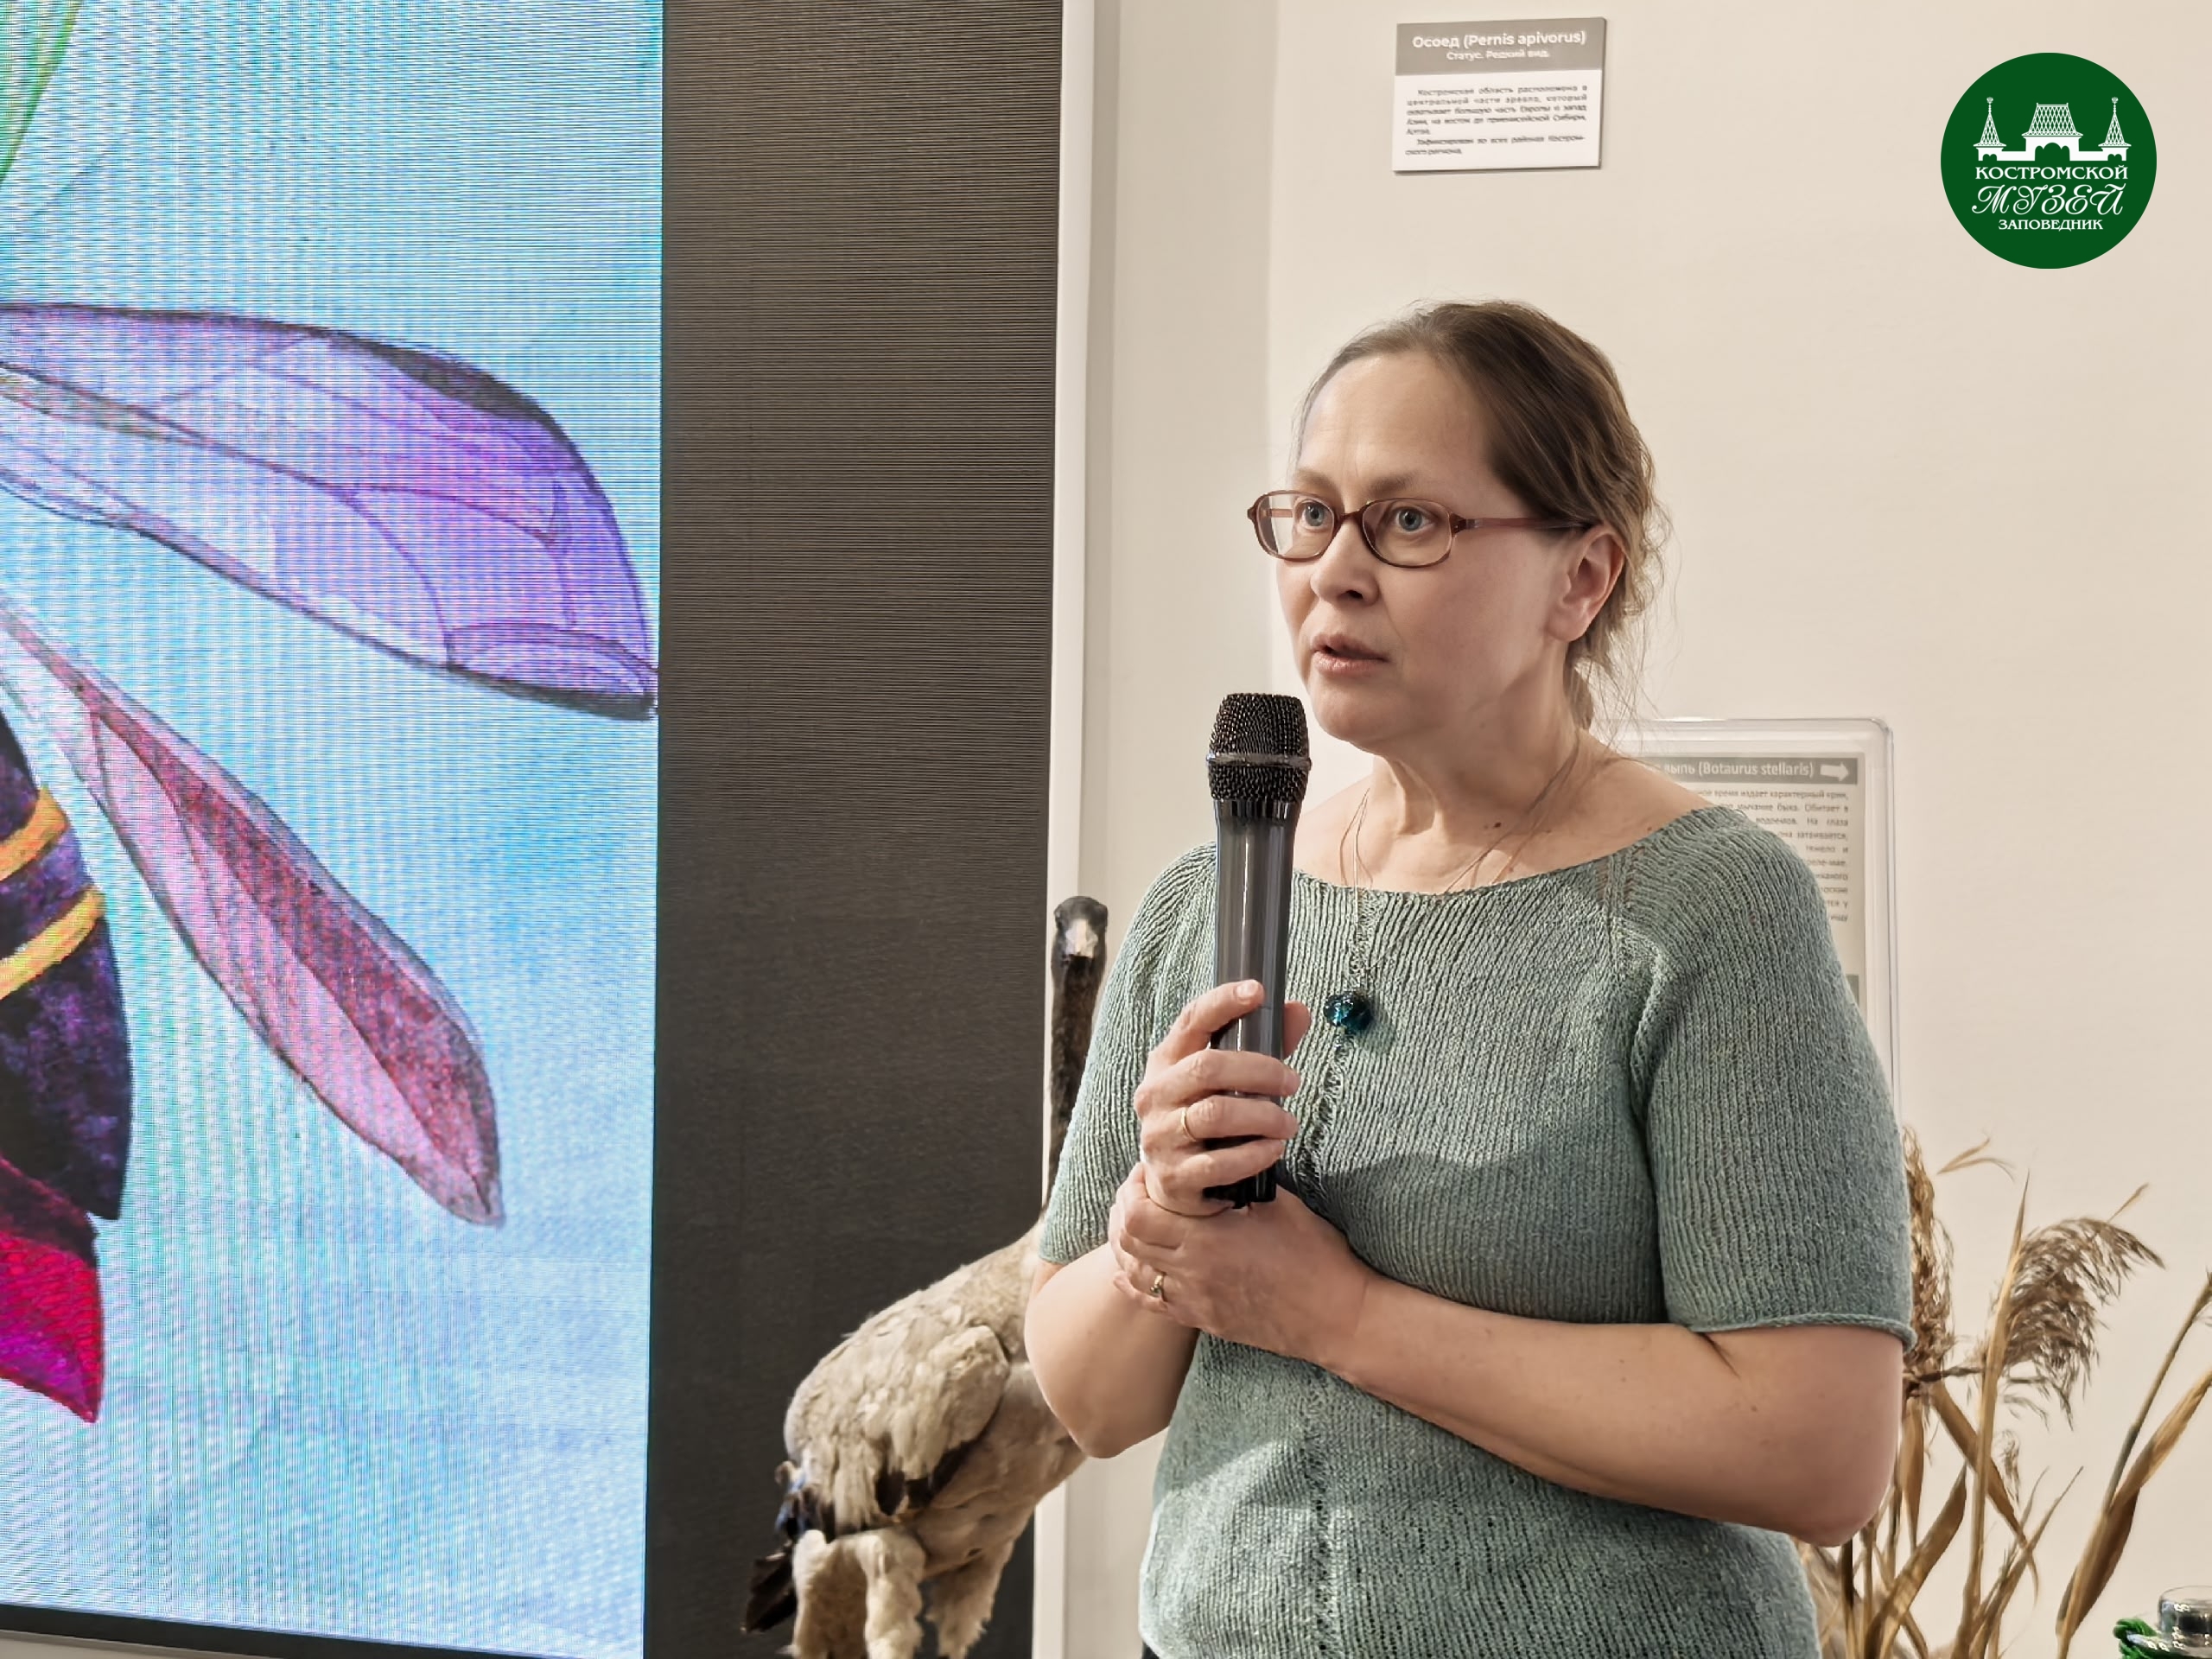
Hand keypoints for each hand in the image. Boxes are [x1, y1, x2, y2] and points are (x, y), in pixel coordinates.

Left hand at [1107, 1161, 1372, 1369]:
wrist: (1337, 1315)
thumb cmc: (1315, 1255)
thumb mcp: (1278, 1204)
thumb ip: (1240, 1179)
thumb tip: (1220, 1147)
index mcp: (1207, 1239)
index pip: (1139, 1213)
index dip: (1134, 1188)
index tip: (1147, 1171)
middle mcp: (1192, 1273)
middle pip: (1128, 1241)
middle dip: (1124, 1210)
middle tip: (1137, 1191)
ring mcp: (1195, 1301)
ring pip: (1134, 1273)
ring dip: (1127, 1244)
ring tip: (1135, 1222)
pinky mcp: (1204, 1320)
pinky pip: (1152, 1304)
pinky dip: (1135, 1282)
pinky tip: (1130, 1269)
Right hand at [1134, 980, 1313, 1217]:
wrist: (1173, 1183)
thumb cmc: (1205, 1118)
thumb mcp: (1225, 1081)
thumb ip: (1263, 1046)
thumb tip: (1298, 1010)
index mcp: (1166, 1063)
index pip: (1191, 1021)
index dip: (1222, 1002)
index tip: (1257, 991)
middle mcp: (1156, 1095)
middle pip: (1208, 1067)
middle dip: (1260, 1070)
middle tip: (1294, 1081)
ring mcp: (1160, 1137)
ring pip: (1215, 1114)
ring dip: (1263, 1115)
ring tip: (1289, 1123)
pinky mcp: (1174, 1177)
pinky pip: (1219, 1163)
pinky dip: (1254, 1154)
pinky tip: (1274, 1149)